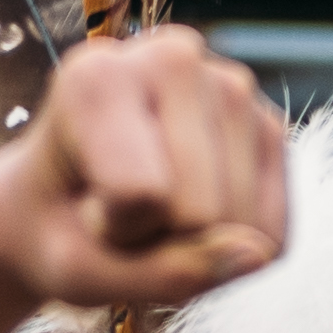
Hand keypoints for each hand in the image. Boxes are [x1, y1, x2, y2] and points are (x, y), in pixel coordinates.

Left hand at [0, 26, 290, 321]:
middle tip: (121, 211)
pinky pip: (272, 234)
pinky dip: (234, 247)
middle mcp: (173, 57)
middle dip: (160, 237)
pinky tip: (192, 210)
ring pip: (242, 224)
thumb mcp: (77, 273)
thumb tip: (259, 253)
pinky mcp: (270, 125)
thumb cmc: (60, 228)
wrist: (67, 201)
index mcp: (99, 77)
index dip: (113, 231)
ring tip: (153, 207)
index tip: (85, 204)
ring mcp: (232, 85)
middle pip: (201, 212)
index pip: (140, 196)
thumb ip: (159, 275)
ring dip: (197, 244)